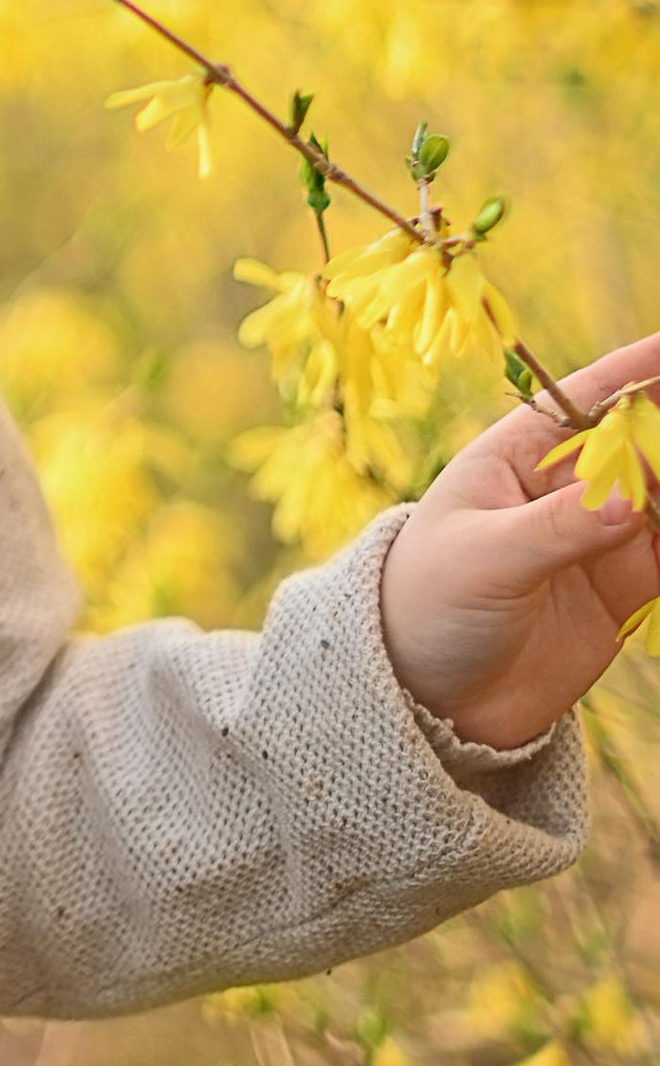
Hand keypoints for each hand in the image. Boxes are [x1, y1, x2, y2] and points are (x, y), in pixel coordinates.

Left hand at [379, 330, 659, 749]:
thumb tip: (632, 497)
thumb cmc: (427, 603)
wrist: (427, 696)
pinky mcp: (626, 588)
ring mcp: (602, 536)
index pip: (590, 397)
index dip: (641, 369)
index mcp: (519, 454)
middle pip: (644, 445)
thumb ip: (556, 529)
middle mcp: (568, 487)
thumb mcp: (483, 560)